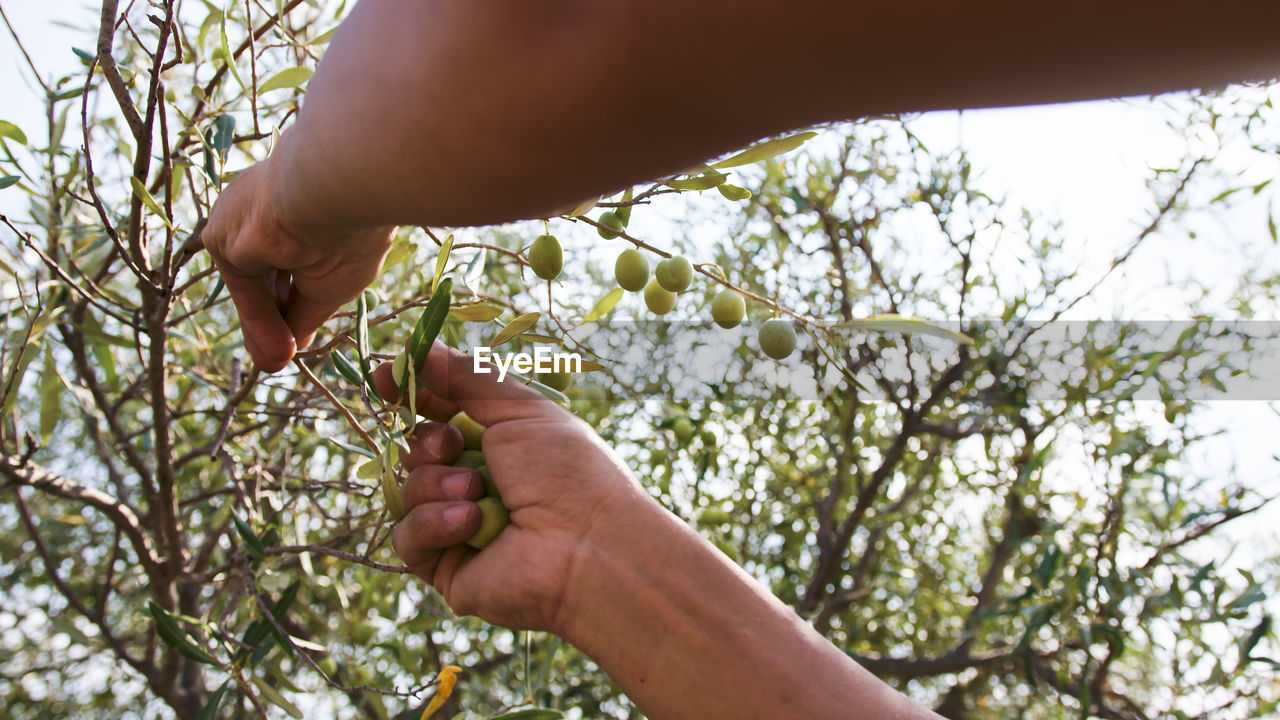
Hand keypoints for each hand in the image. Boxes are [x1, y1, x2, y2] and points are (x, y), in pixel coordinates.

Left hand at [202, 155, 393, 371]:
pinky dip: (257, 320)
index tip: (297, 334)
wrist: (336, 190)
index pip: (289, 257)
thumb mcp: (332, 283)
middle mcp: (266, 207)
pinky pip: (243, 288)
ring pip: (251, 284)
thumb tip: (289, 351)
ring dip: (262, 327)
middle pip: (264, 274)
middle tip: (276, 358)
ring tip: (274, 363)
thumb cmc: (351, 231)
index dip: (293, 297)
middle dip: (272, 318)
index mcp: (299, 205)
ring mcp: (241, 220)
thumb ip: (305, 315)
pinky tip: (277, 349)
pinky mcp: (226, 238)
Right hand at [373, 343, 646, 631]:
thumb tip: (416, 348)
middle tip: (453, 446)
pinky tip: (469, 522)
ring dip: (437, 484)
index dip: (412, 395)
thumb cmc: (568, 472)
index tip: (385, 376)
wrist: (587, 545)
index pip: (439, 414)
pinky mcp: (445, 568)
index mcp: (498, 445)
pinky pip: (406, 538)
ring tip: (476, 492)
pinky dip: (433, 523)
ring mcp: (457, 528)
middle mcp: (475, 485)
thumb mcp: (521, 410)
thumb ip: (467, 378)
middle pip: (415, 451)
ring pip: (407, 492)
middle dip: (428, 443)